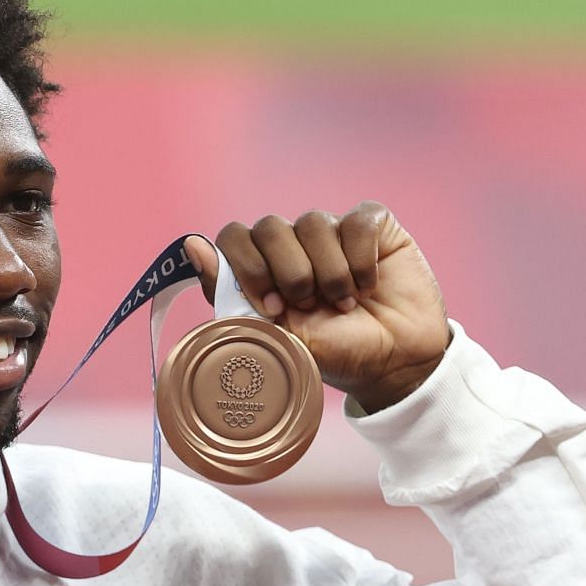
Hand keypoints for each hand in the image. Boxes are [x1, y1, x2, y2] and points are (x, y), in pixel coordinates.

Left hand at [185, 202, 449, 412]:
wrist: (395, 363)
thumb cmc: (335, 353)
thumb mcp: (280, 337)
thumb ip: (233, 295)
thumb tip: (190, 245)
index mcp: (262, 270)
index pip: (232, 237)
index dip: (248, 267)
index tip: (271, 307)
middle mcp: (293, 245)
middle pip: (268, 227)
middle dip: (289, 273)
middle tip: (309, 306)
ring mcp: (332, 232)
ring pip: (314, 223)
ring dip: (330, 274)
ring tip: (345, 304)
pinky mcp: (373, 226)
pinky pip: (357, 221)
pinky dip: (362, 260)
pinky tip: (369, 286)